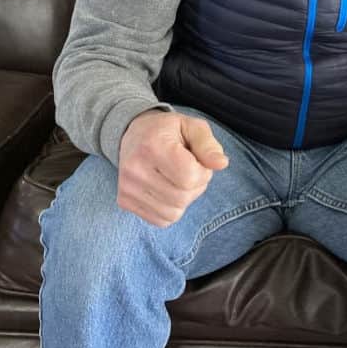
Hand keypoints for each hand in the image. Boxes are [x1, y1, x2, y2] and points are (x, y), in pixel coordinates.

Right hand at [117, 109, 227, 227]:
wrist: (134, 134)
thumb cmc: (169, 132)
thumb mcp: (193, 128)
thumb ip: (208, 145)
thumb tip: (221, 164)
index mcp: (152, 146)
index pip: (190, 178)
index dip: (202, 173)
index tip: (197, 162)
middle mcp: (135, 168)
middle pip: (182, 197)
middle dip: (195, 187)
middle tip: (188, 170)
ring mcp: (127, 187)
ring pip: (173, 213)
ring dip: (184, 199)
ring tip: (177, 179)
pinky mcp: (124, 201)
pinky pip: (161, 220)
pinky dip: (171, 209)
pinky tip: (166, 190)